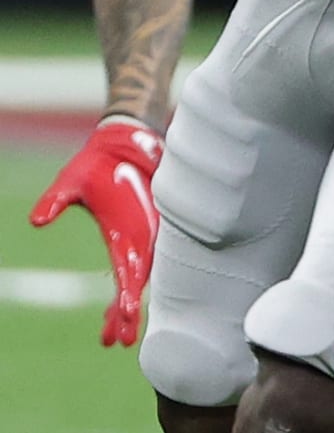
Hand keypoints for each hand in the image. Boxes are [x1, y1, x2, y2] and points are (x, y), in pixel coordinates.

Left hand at [30, 116, 163, 345]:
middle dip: (127, 314)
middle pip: (137, 284)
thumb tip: (35, 221)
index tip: (125, 316)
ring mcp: (144, 237)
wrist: (130, 145)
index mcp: (127, 228)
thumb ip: (54, 200)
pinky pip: (139, 269)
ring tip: (112, 336)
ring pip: (139, 280)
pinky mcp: (143, 235)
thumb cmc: (99, 162)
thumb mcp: (72, 179)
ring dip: (125, 308)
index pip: (130, 269)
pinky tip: (116, 309)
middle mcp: (141, 237)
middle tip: (117, 342)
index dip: (127, 294)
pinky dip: (128, 291)